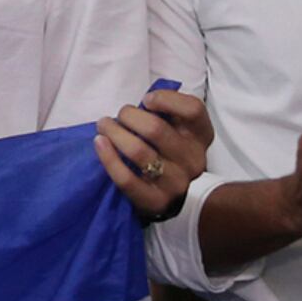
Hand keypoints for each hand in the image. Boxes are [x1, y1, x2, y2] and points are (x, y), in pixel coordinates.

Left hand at [96, 88, 212, 218]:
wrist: (179, 201)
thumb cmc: (170, 154)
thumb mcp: (180, 132)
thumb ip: (169, 115)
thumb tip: (144, 102)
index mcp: (201, 137)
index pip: (193, 109)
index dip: (166, 99)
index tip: (146, 100)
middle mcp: (193, 159)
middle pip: (156, 129)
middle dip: (129, 115)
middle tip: (118, 115)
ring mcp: (175, 183)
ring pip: (139, 151)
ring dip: (114, 133)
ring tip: (103, 126)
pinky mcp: (155, 202)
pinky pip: (126, 179)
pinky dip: (109, 158)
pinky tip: (100, 143)